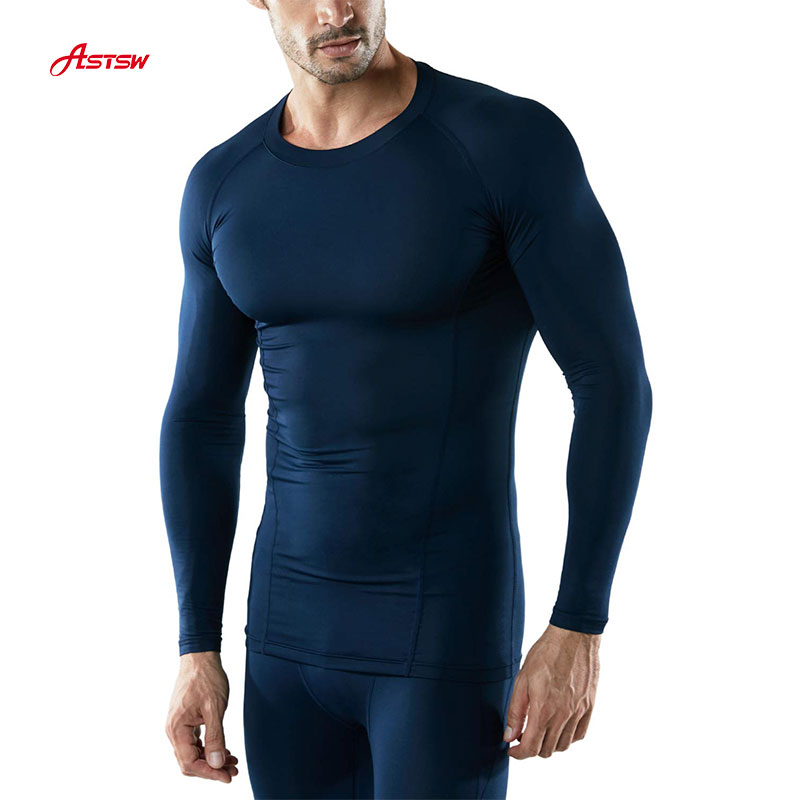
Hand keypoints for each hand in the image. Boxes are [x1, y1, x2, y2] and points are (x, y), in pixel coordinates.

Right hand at [165, 651, 239, 781]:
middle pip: (190, 761)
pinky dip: (208, 748)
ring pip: (193, 752)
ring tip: (232, 762)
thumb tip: (216, 764)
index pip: (190, 763)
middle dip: (212, 769)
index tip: (227, 776)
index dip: (209, 773)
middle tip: (233, 771)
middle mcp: (173, 730)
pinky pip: (194, 742)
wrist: (200, 657)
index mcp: (177, 729)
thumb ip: (215, 737)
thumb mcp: (215, 708)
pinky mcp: (185, 720)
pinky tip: (223, 749)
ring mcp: (178, 725)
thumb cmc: (207, 678)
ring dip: (211, 759)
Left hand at [504, 624, 599, 758]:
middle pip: (547, 750)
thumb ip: (516, 711)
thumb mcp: (522, 679)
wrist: (573, 637)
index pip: (531, 747)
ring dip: (549, 745)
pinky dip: (567, 738)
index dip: (519, 754)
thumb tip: (510, 735)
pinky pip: (579, 735)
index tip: (512, 750)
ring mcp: (578, 712)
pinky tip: (558, 727)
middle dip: (532, 749)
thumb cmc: (546, 653)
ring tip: (540, 731)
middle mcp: (563, 715)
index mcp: (544, 709)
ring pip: (564, 746)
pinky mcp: (589, 707)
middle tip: (523, 737)